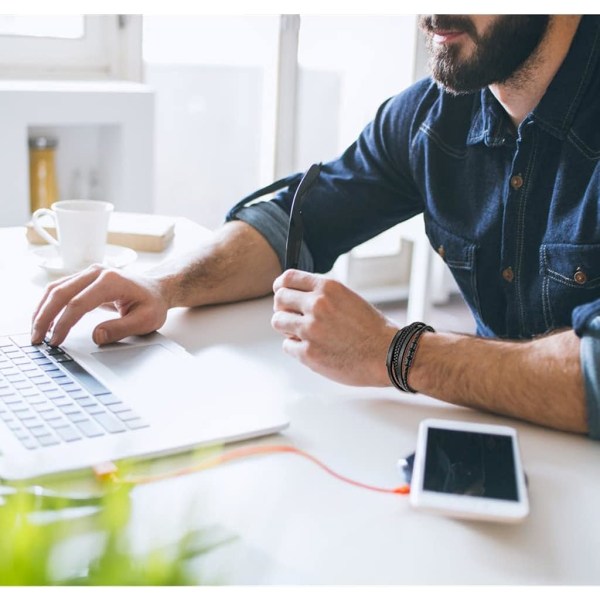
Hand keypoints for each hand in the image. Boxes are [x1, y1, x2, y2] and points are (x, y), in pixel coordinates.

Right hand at [31, 265, 169, 345]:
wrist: (157, 289)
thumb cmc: (152, 303)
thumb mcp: (146, 320)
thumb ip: (121, 329)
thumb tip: (96, 336)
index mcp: (112, 281)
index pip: (78, 303)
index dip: (64, 323)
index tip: (56, 341)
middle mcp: (97, 272)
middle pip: (60, 292)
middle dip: (45, 317)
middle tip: (37, 339)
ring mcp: (89, 273)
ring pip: (56, 289)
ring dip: (42, 310)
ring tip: (36, 332)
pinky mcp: (84, 279)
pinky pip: (60, 289)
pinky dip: (49, 305)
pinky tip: (44, 320)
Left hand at [271, 270, 397, 385]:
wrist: (387, 355)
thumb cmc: (372, 330)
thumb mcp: (348, 298)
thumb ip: (323, 294)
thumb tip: (298, 295)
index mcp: (328, 288)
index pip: (288, 278)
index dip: (281, 285)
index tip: (280, 291)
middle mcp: (317, 305)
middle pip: (279, 299)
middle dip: (283, 307)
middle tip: (291, 316)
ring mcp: (310, 329)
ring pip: (278, 322)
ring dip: (287, 327)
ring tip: (303, 333)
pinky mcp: (308, 353)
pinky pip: (287, 345)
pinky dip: (296, 347)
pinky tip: (313, 348)